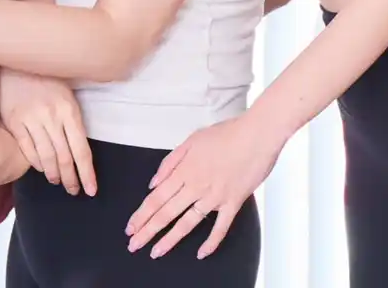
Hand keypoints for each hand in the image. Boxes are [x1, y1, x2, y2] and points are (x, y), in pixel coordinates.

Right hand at [0, 69, 95, 195]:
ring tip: (58, 181)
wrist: (19, 60)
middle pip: (64, 158)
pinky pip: (27, 149)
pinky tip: (41, 168)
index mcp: (69, 110)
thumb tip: (80, 152)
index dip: (87, 174)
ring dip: (53, 174)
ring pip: (45, 157)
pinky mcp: (14, 121)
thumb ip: (73, 122)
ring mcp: (32, 119)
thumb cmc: (48, 78)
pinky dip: (35, 163)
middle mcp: (52, 117)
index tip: (91, 190)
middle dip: (71, 179)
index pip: (82, 150)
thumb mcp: (68, 95)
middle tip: (74, 191)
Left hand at [125, 112, 283, 259]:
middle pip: (166, 212)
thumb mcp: (191, 140)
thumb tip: (154, 182)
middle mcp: (196, 186)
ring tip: (157, 252)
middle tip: (134, 245)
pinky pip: (220, 227)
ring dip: (170, 240)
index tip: (131, 227)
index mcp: (184, 170)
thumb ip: (170, 162)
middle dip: (148, 231)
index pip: (156, 197)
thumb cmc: (226, 133)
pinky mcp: (233, 202)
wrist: (256, 135)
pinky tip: (201, 253)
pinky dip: (211, 242)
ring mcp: (214, 196)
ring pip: (188, 223)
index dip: (141, 214)